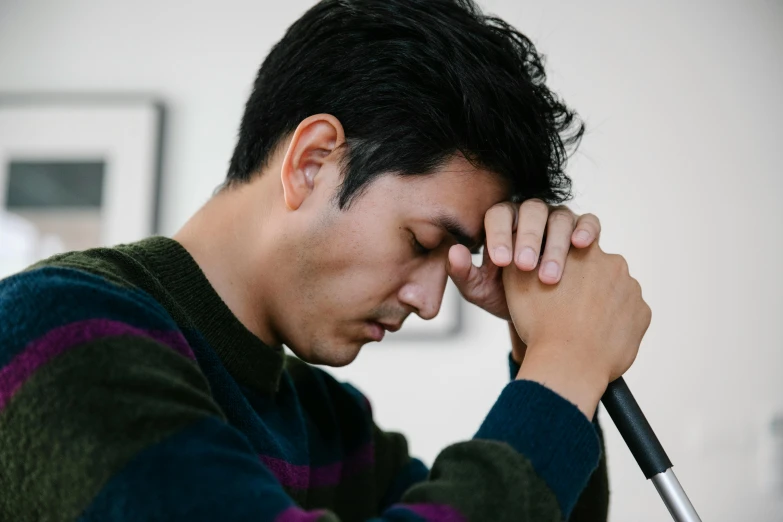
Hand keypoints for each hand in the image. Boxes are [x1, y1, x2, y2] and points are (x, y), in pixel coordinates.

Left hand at [447, 199, 600, 360]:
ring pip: (560, 218)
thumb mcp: (479, 290)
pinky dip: (586, 230)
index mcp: (502, 222)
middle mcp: (531, 215)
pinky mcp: (583, 229)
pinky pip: (588, 221)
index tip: (501, 262)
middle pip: (531, 211)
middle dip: (527, 238)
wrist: (539, 316)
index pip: (498, 215)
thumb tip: (454, 252)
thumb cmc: (504, 296)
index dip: (499, 235)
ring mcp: (559, 219)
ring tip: (549, 277)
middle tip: (524, 266)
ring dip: (554, 246)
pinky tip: (581, 245)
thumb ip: (462, 272)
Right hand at [503, 240, 651, 416]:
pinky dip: (614, 322)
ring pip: (613, 292)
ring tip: (579, 325)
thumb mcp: (518, 280)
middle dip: (584, 284)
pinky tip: (596, 335)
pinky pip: (628, 314)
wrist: (568, 363)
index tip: (554, 283)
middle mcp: (613, 262)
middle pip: (597, 269)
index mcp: (584, 248)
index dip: (562, 266)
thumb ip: (525, 254)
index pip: (575, 247)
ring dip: (600, 303)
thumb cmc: (539, 322)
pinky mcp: (642, 314)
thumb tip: (525, 245)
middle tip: (564, 307)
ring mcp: (631, 289)